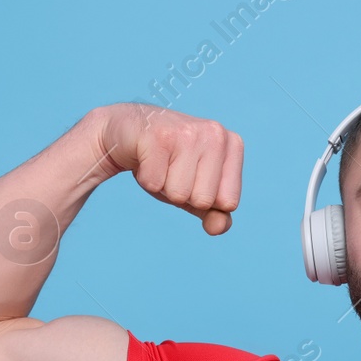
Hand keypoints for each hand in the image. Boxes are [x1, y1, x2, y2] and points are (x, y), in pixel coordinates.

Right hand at [92, 103, 243, 234]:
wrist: (128, 132)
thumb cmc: (168, 163)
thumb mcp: (196, 190)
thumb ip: (214, 213)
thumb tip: (218, 228)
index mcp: (232, 145)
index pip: (229, 202)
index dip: (204, 199)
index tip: (192, 176)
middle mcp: (215, 134)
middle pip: (203, 200)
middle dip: (182, 194)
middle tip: (172, 169)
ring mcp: (187, 132)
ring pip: (178, 194)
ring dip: (163, 186)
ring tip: (160, 163)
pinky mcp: (158, 136)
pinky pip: (154, 184)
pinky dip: (146, 178)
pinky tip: (146, 158)